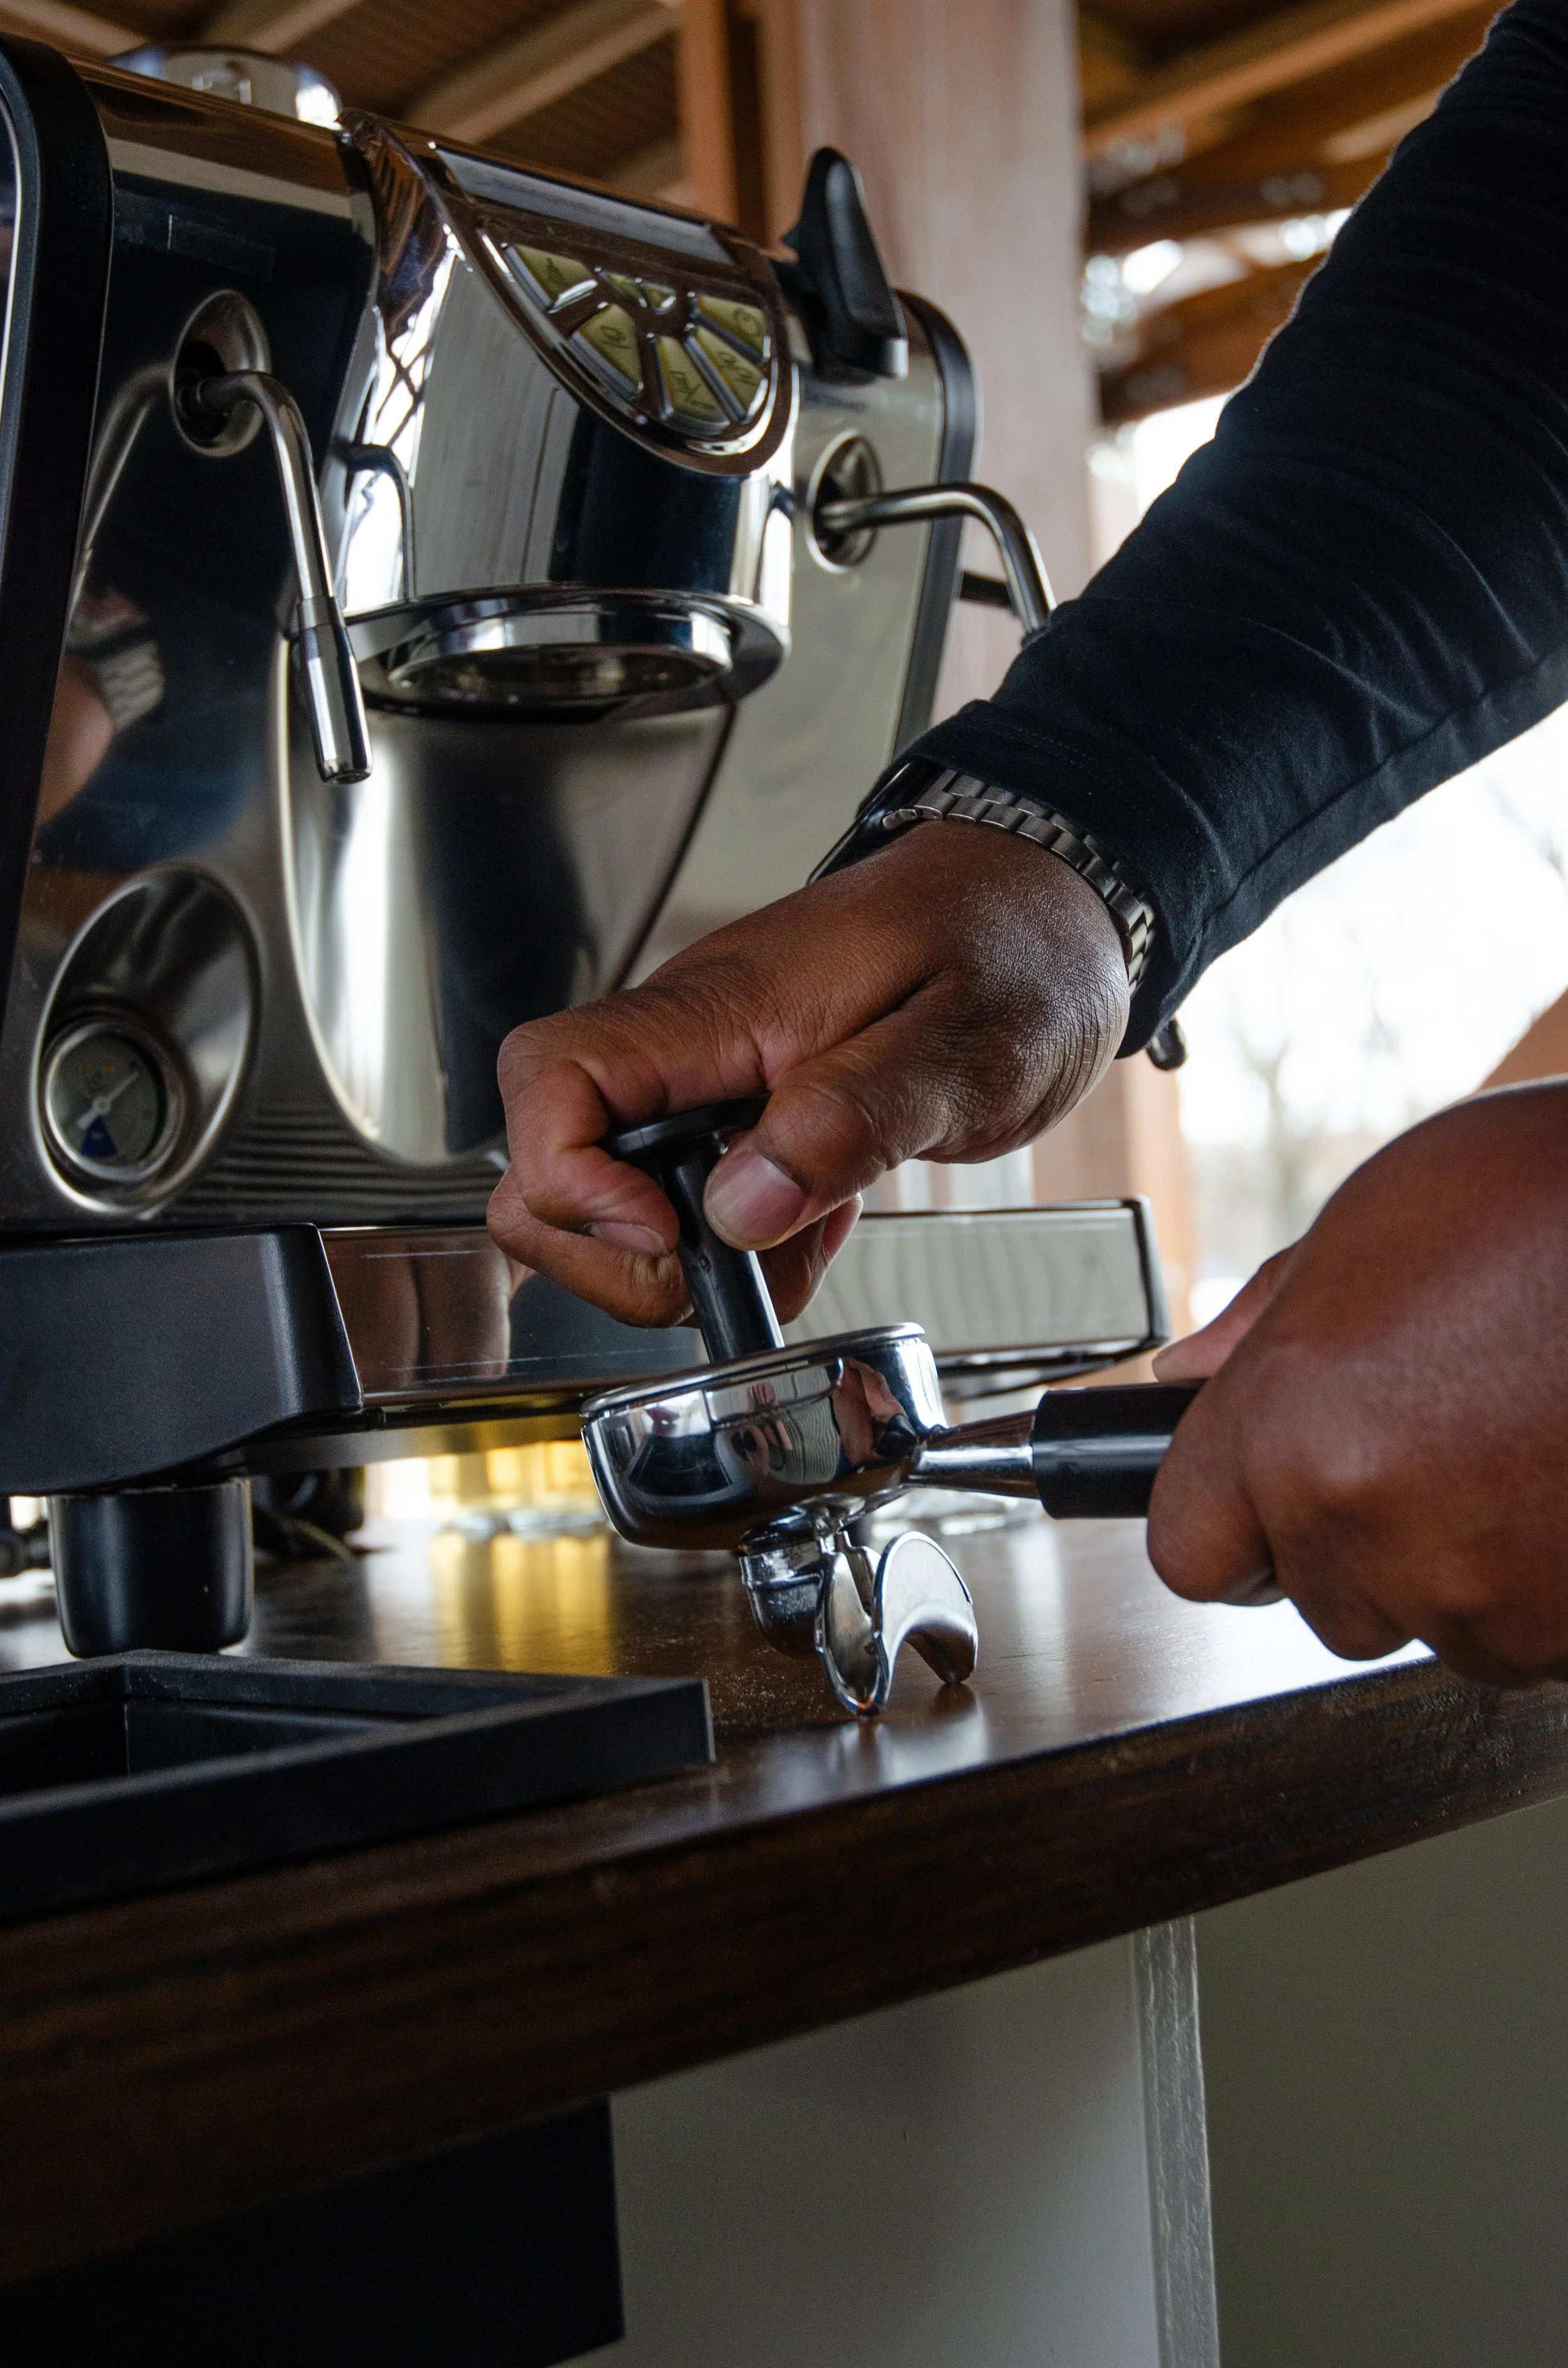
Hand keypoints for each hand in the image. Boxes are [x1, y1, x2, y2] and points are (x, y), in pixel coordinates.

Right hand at [488, 821, 1128, 1326]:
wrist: (1044, 910)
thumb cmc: (1013, 950)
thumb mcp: (968, 1043)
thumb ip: (853, 1121)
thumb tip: (742, 1208)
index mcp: (721, 1007)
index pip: (550, 1079)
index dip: (570, 1179)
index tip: (667, 1233)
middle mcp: (688, 1040)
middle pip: (542, 1158)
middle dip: (608, 1252)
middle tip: (719, 1272)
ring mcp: (704, 1077)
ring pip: (597, 1193)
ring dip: (672, 1260)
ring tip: (783, 1250)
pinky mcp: (734, 1110)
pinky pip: (677, 1197)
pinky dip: (725, 1246)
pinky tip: (802, 1229)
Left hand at [1148, 1083, 1567, 1684]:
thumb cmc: (1551, 1198)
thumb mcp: (1374, 1218)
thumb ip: (1268, 1319)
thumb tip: (1191, 1376)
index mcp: (1288, 1422)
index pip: (1187, 1551)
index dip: (1229, 1521)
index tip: (1261, 1497)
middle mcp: (1369, 1521)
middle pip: (1321, 1595)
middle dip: (1363, 1535)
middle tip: (1439, 1433)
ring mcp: (1483, 1586)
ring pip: (1437, 1623)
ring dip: (1465, 1562)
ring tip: (1521, 1442)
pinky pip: (1534, 1639)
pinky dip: (1548, 1582)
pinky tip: (1567, 1479)